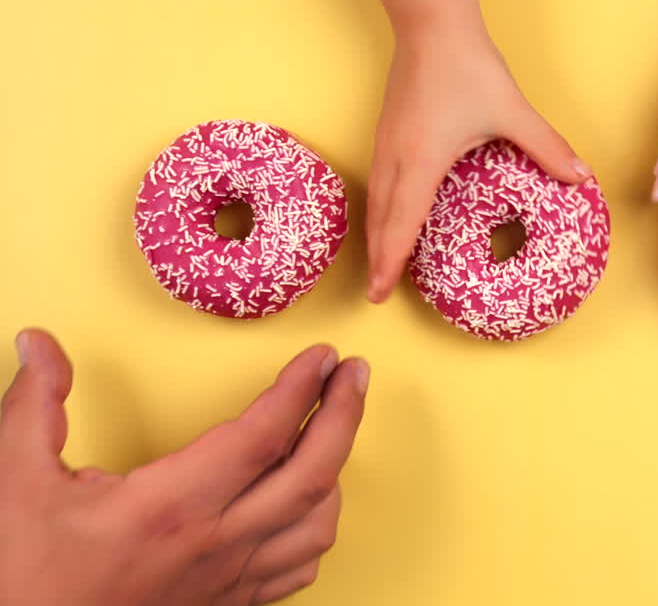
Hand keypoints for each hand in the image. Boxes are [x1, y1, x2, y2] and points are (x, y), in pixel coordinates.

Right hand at [0, 330, 369, 605]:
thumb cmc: (19, 578)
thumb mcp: (14, 482)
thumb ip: (36, 408)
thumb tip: (40, 344)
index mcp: (168, 508)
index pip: (263, 435)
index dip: (301, 388)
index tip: (322, 356)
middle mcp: (211, 546)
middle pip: (311, 474)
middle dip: (345, 415)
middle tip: (355, 374)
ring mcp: (225, 582)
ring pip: (316, 527)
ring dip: (335, 473)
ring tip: (331, 430)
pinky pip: (295, 571)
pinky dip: (315, 531)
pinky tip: (307, 506)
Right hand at [364, 33, 591, 301]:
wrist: (432, 25)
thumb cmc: (467, 66)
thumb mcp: (511, 112)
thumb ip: (546, 147)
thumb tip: (582, 176)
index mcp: (421, 162)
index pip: (401, 225)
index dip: (391, 263)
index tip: (381, 293)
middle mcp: (395, 158)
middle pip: (380, 221)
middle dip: (379, 260)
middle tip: (378, 293)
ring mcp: (386, 143)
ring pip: (375, 201)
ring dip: (376, 235)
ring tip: (381, 263)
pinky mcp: (387, 130)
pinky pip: (378, 181)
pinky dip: (380, 208)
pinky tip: (390, 213)